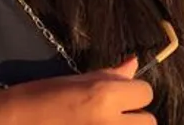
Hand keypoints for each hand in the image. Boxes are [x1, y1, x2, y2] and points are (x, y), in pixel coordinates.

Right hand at [0, 57, 154, 124]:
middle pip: (149, 123)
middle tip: (111, 115)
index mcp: (104, 97)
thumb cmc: (33, 100)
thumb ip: (107, 76)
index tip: (118, 94)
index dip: (132, 92)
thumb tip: (134, 64)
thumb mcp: (71, 80)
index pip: (145, 92)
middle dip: (134, 117)